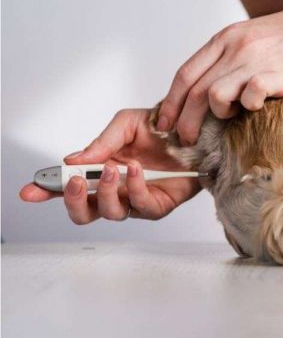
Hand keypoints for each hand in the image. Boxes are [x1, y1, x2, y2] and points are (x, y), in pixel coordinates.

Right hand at [19, 109, 200, 222]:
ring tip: (113, 169)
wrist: (196, 131)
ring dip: (107, 191)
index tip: (30, 190)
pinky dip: (134, 188)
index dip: (47, 191)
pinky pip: (141, 206)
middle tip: (77, 182)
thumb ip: (101, 142)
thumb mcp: (126, 124)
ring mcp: (135, 200)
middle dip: (74, 200)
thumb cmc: (161, 128)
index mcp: (100, 170)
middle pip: (84, 212)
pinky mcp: (158, 205)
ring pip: (110, 212)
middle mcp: (115, 189)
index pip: (68, 186)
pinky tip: (136, 170)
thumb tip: (73, 160)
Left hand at [156, 1, 282, 144]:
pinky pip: (247, 98)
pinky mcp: (275, 75)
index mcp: (225, 39)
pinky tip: (257, 107)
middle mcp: (235, 48)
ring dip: (217, 114)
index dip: (171, 102)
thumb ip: (225, 59)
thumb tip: (201, 90)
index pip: (185, 74)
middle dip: (185, 121)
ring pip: (213, 96)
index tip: (165, 123)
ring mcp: (254, 61)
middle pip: (194, 91)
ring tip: (230, 117)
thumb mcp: (250, 38)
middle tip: (186, 140)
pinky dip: (247, 108)